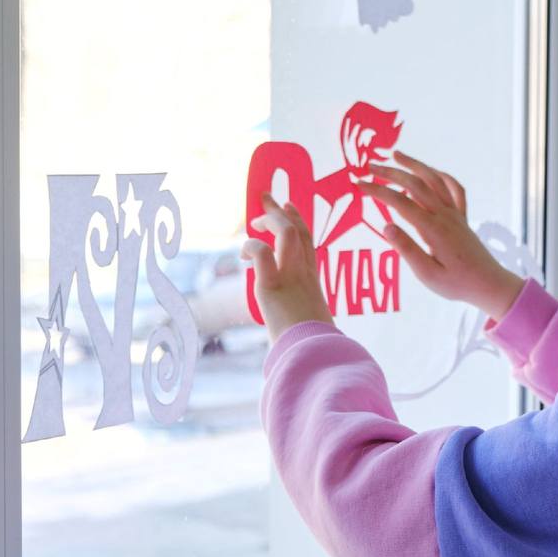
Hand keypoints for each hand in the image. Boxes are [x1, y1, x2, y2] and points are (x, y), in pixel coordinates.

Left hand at [241, 191, 334, 343]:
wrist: (313, 358)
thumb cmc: (312, 349)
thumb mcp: (309, 328)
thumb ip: (299, 322)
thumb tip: (288, 337)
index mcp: (313, 283)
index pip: (309, 243)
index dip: (299, 221)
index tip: (289, 207)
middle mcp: (305, 275)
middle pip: (299, 231)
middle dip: (282, 211)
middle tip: (267, 197)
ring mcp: (291, 278)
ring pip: (286, 234)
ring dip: (270, 221)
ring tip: (254, 222)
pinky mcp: (272, 286)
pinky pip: (263, 253)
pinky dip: (252, 247)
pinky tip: (244, 256)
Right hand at [360, 149, 523, 318]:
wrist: (489, 284)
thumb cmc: (456, 284)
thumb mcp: (427, 275)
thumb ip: (407, 250)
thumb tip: (386, 226)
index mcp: (433, 229)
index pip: (400, 202)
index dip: (377, 191)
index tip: (358, 184)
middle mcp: (445, 215)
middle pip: (415, 184)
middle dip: (390, 172)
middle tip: (369, 166)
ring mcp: (456, 214)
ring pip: (435, 180)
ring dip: (415, 165)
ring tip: (396, 155)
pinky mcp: (463, 217)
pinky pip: (455, 188)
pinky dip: (441, 176)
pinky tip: (431, 172)